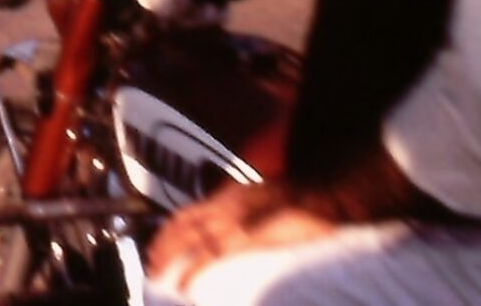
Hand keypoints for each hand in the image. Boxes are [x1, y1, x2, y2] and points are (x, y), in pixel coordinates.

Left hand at [150, 182, 338, 290]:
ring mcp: (235, 220)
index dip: (171, 227)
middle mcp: (227, 204)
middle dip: (162, 242)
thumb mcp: (269, 202)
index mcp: (231, 196)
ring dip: (169, 256)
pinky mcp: (247, 238)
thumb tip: (238, 226)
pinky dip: (193, 270)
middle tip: (151, 261)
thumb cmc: (308, 202)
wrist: (330, 197)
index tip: (159, 241)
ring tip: (157, 273)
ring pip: (190, 238)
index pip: (190, 210)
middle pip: (183, 223)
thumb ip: (249, 210)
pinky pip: (211, 255)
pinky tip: (184, 284)